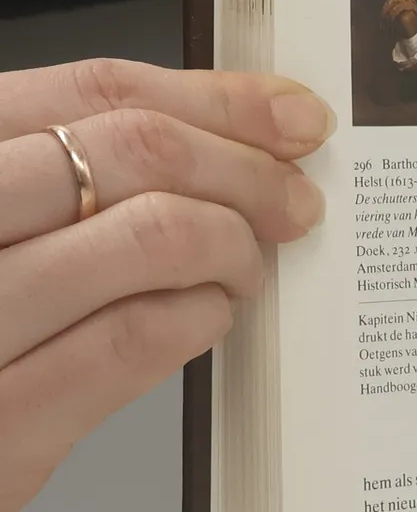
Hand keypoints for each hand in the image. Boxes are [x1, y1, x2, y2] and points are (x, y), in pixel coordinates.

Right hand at [0, 60, 332, 511]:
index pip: (89, 91)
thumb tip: (217, 141)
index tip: (286, 115)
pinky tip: (205, 318)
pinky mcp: (1, 420)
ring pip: (150, 235)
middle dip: (245, 170)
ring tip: (243, 268)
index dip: (213, 98)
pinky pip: (134, 339)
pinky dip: (198, 318)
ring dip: (232, 247)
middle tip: (292, 200)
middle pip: (134, 150)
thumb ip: (59, 180)